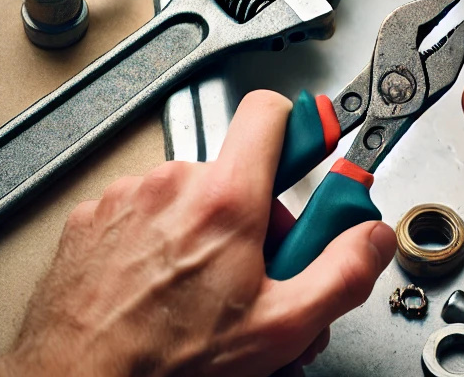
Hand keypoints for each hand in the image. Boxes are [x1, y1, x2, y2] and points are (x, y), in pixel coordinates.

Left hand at [0, 90, 395, 376]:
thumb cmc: (163, 368)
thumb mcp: (279, 329)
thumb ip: (342, 273)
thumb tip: (372, 238)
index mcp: (223, 200)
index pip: (269, 112)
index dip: (295, 127)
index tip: (306, 152)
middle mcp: (172, 184)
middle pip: (235, 169)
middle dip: (252, 212)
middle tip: (250, 267)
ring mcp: (126, 198)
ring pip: (187, 192)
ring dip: (201, 228)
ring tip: (197, 288)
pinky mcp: (91, 219)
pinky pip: (141, 210)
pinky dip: (154, 239)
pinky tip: (157, 288)